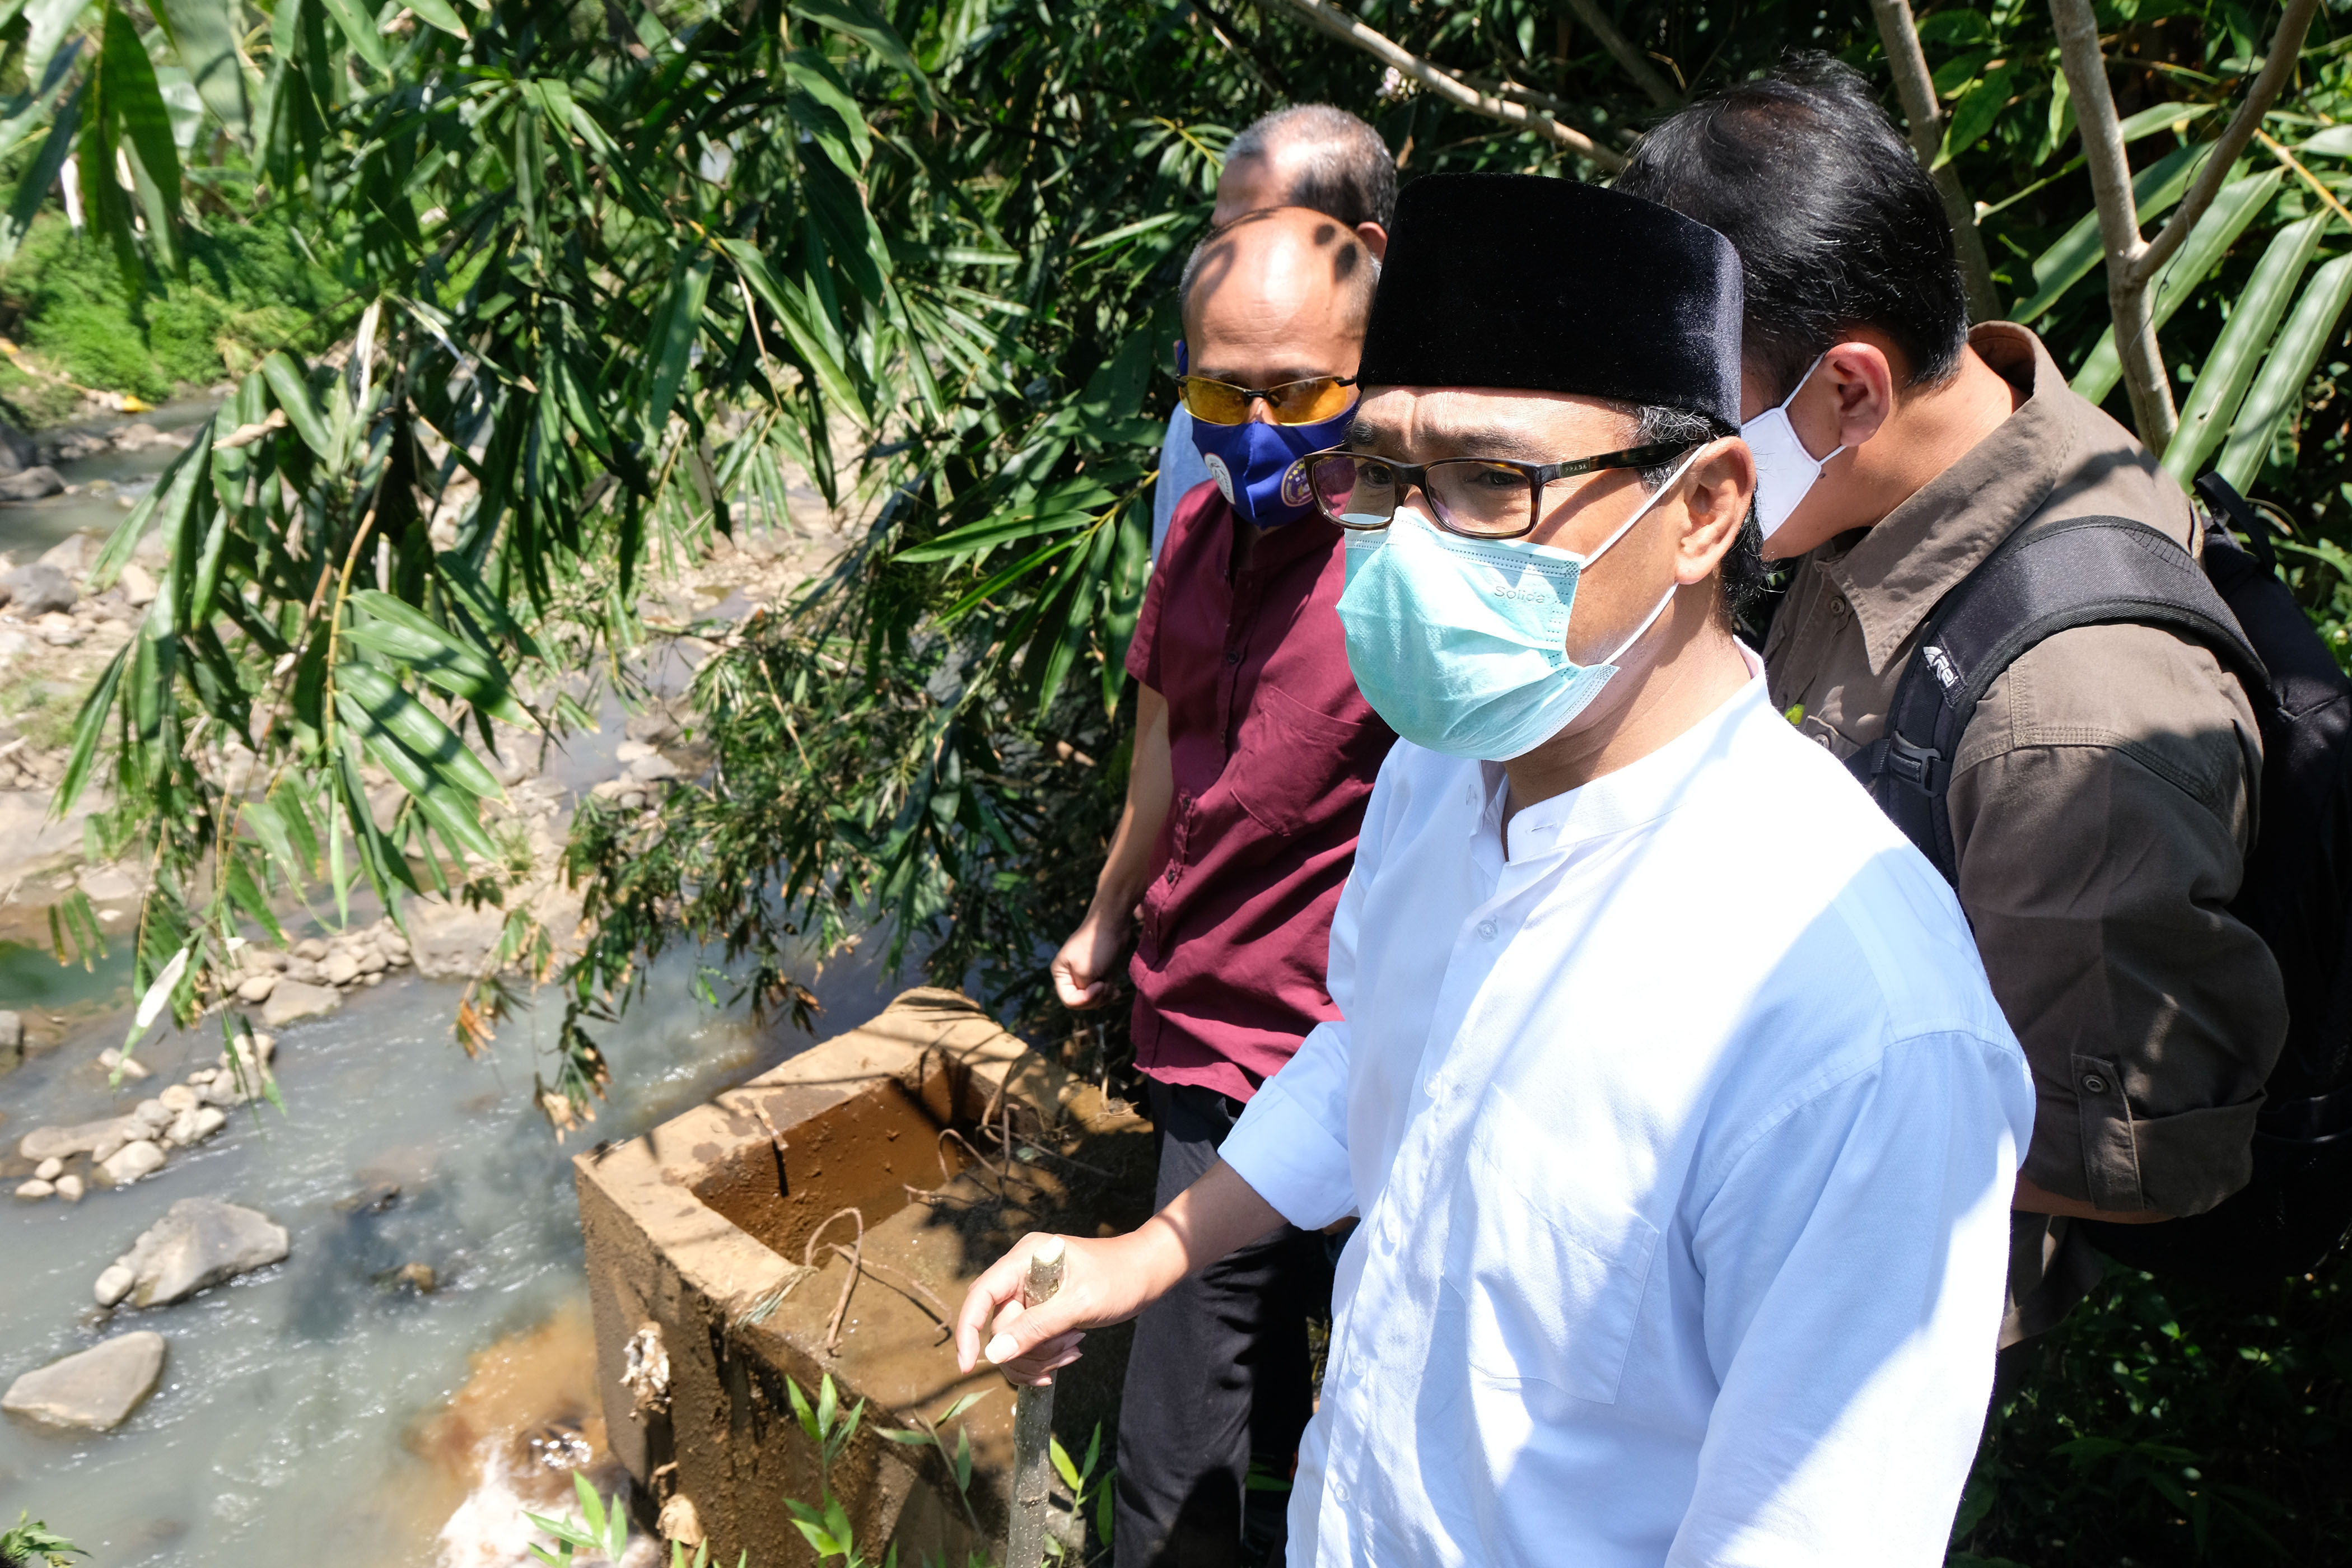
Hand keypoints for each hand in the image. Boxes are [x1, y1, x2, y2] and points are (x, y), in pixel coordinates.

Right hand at [954, 1229, 1181, 1386]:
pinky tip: (1073, 1352)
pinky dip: (1047, 1355)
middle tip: (1066, 1352)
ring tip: (1075, 1348)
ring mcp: (1030, 1294)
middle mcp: (1020, 1274)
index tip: (967, 1366)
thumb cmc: (1118, 1278)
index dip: (968, 1331)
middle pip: (999, 1326)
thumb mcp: (1078, 1304)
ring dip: (1040, 1355)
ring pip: (1014, 1340)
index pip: (980, 1296)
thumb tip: (994, 1353)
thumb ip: (1035, 1328)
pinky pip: (1030, 1342)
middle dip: (1027, 1349)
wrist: (1147, 1274)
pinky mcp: (1042, 1310)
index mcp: (1023, 1259)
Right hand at [1050, 910, 1125, 1009]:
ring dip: (1104, 996)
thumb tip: (1088, 997)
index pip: (1069, 1000)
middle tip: (1107, 987)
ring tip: (1113, 988)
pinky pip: (1101, 990)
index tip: (1099, 986)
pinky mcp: (1098, 971)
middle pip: (1081, 1001)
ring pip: (1093, 998)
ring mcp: (1084, 973)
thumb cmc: (1096, 946)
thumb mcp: (1085, 972)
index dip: (1085, 999)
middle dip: (1096, 998)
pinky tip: (1117, 990)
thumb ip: (1083, 990)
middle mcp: (1070, 975)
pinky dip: (1109, 992)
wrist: (1112, 923)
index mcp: (1060, 973)